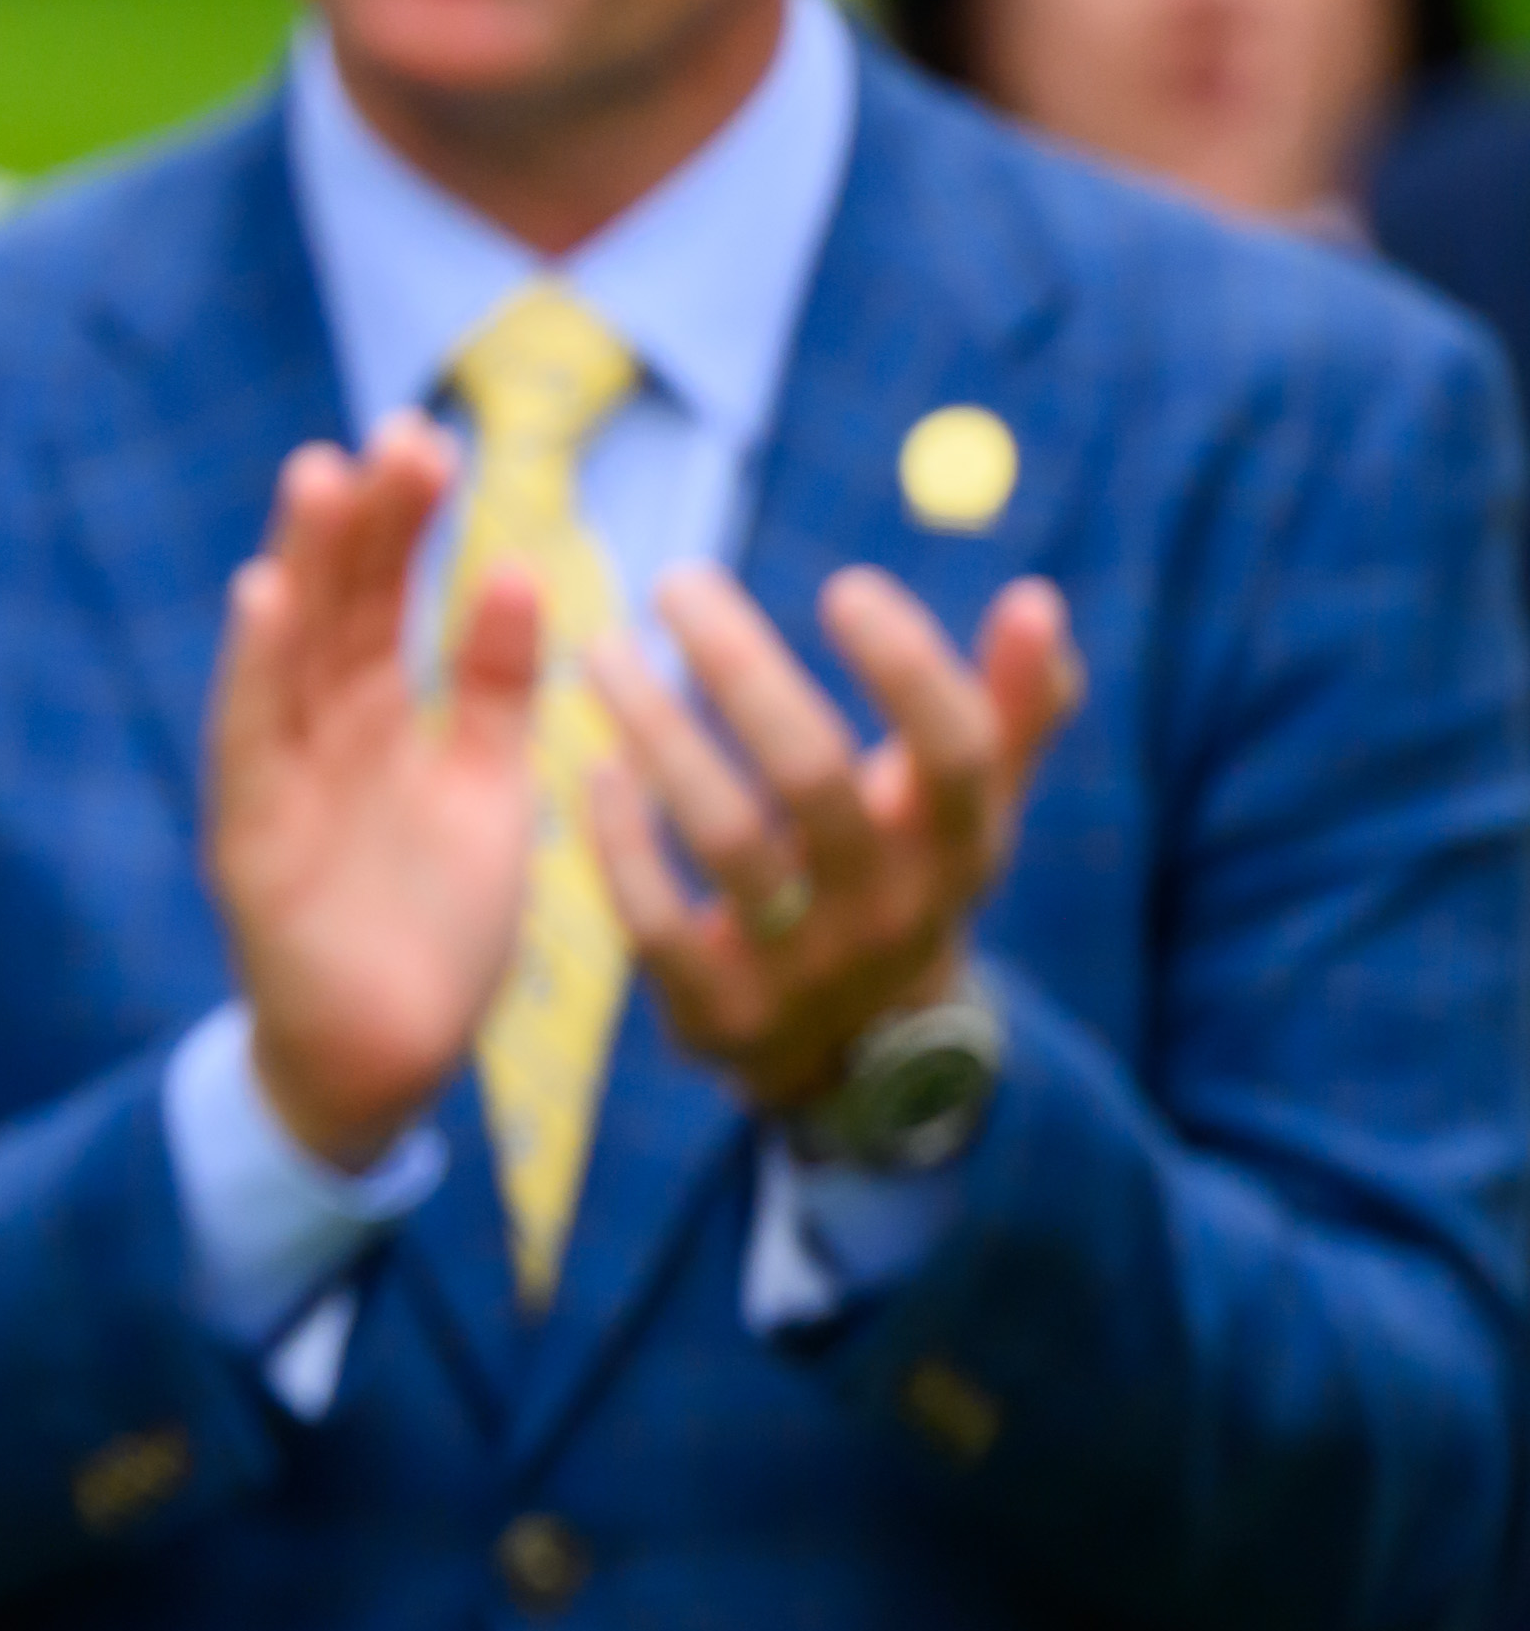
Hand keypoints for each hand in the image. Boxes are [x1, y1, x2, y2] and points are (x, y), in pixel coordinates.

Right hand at [203, 424, 555, 1173]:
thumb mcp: (486, 788)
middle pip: (338, 609)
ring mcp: (280, 782)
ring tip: (322, 477)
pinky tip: (265, 596)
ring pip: (290, 654)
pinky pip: (250, 739)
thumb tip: (518, 572)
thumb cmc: (435, 930)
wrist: (387, 1060)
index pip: (384, 603)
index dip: (405, 525)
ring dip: (304, 565)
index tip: (433, 441)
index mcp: (377, 724)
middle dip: (364, 522)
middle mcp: (321, 738)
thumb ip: (490, 689)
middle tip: (400, 436)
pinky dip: (256, 668)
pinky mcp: (252, 838)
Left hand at [587, 560, 1077, 1118]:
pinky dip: (620, 841)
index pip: (957, 749)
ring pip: (725, 836)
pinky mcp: (719, 1009)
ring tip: (604, 651)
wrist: (854, 1049)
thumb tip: (1038, 598)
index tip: (844, 585)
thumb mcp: (971, 810)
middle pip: (814, 774)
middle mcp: (891, 905)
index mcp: (962, 845)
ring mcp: (804, 965)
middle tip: (677, 581)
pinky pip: (656, 921)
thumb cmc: (905, 875)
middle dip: (741, 667)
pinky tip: (593, 766)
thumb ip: (1012, 708)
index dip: (909, 667)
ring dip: (658, 733)